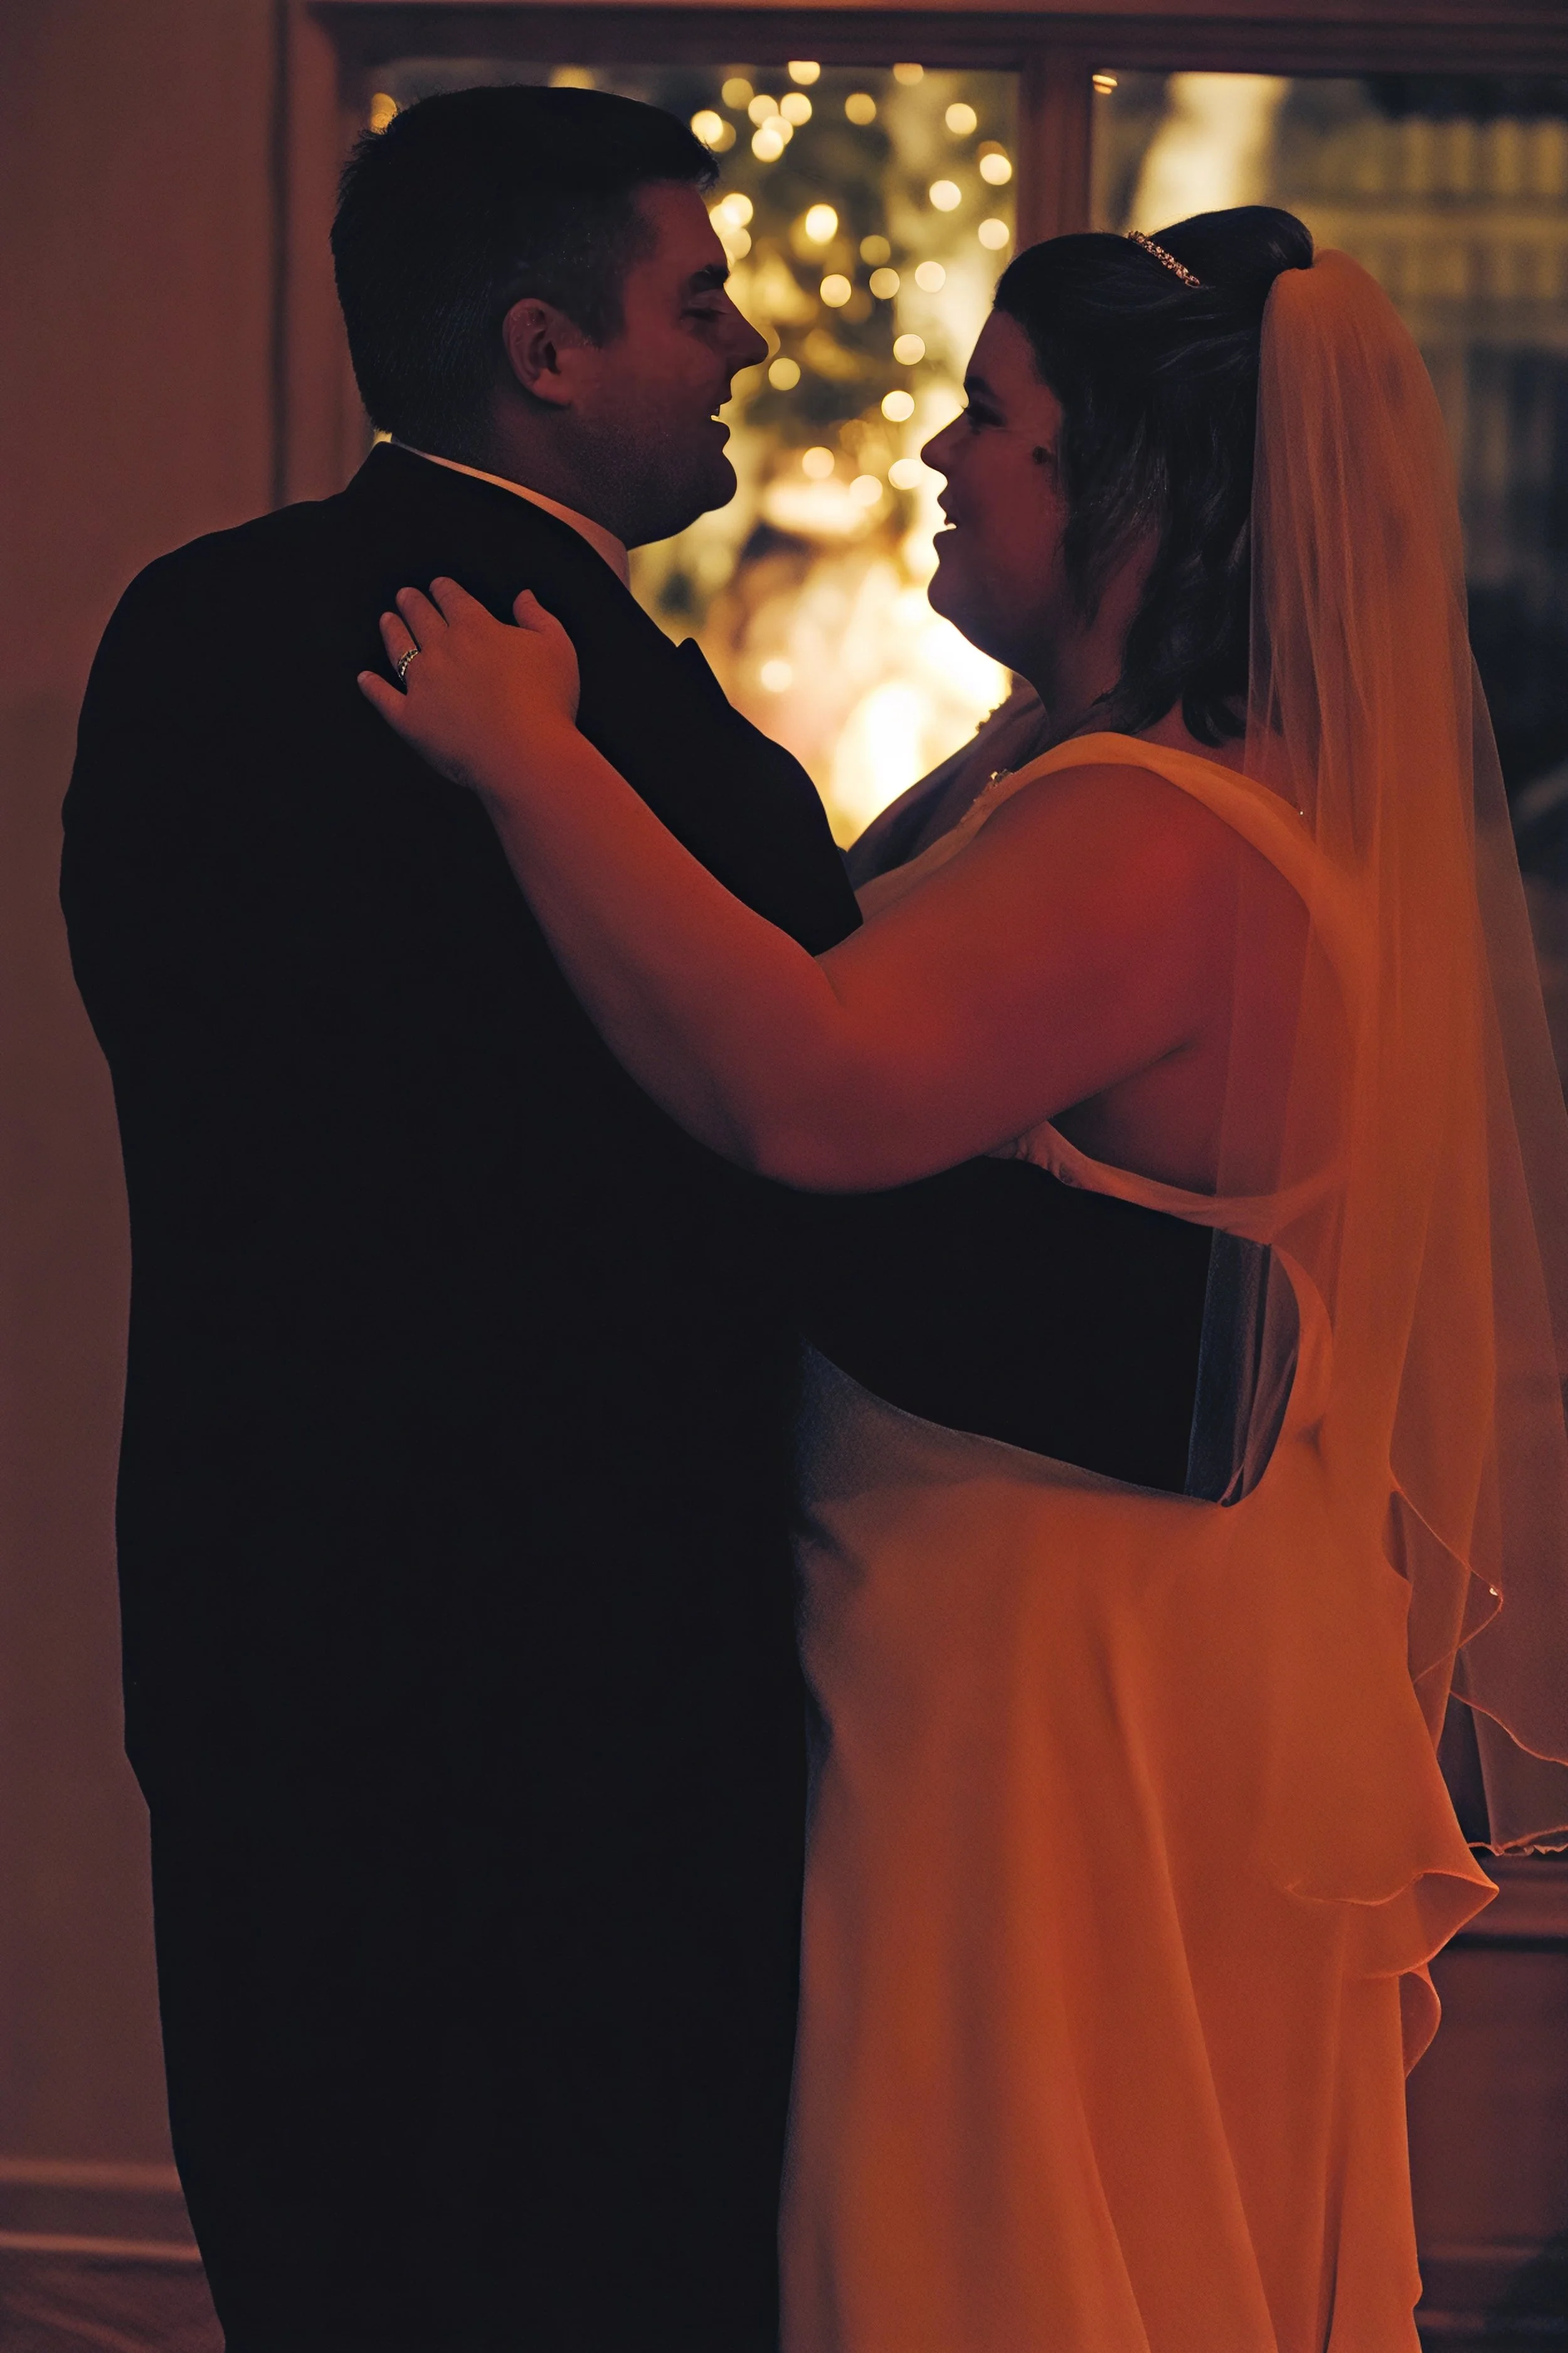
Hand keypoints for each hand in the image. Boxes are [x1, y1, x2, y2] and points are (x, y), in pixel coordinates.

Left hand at [357, 577, 580, 799]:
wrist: (525, 756)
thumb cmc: (547, 703)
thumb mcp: (556, 648)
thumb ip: (537, 617)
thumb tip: (523, 596)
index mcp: (476, 627)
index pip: (452, 599)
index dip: (443, 589)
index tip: (437, 585)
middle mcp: (442, 649)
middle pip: (421, 617)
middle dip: (412, 603)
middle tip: (405, 596)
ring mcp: (422, 684)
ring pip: (399, 649)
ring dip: (392, 631)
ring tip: (387, 620)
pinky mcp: (410, 718)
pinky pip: (384, 698)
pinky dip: (372, 687)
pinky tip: (365, 679)